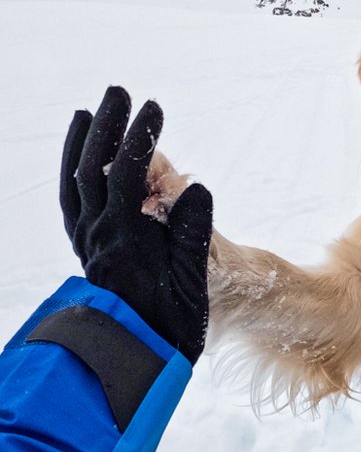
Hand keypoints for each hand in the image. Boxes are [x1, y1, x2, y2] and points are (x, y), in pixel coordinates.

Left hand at [60, 86, 212, 363]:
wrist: (135, 360)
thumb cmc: (171, 323)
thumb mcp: (192, 280)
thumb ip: (193, 232)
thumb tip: (197, 187)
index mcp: (124, 237)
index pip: (125, 173)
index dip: (138, 137)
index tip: (153, 108)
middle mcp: (97, 234)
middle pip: (93, 167)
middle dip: (107, 126)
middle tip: (121, 92)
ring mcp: (87, 240)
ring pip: (75, 181)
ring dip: (83, 143)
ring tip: (91, 111)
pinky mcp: (86, 248)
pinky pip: (71, 200)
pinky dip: (73, 172)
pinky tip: (81, 158)